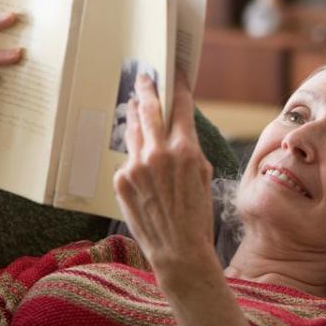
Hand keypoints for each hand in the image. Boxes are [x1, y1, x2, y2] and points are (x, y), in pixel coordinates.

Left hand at [113, 72, 215, 276]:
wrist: (178, 251)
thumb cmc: (197, 216)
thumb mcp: (203, 176)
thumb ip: (189, 149)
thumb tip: (178, 130)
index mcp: (185, 150)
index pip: (180, 107)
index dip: (178, 87)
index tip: (175, 74)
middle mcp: (158, 153)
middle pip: (149, 109)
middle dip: (147, 88)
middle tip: (145, 77)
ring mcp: (136, 166)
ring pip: (133, 130)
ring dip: (135, 116)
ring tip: (135, 106)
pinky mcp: (121, 180)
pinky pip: (128, 160)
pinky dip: (134, 158)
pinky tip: (140, 165)